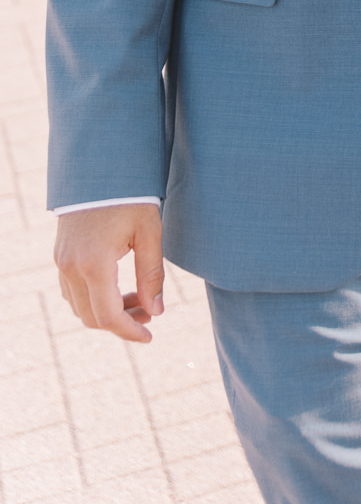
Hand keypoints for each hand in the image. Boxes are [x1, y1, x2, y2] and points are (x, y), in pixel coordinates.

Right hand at [55, 204, 164, 343]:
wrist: (101, 166)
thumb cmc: (130, 195)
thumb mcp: (149, 232)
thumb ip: (152, 275)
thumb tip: (156, 312)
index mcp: (93, 264)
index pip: (108, 317)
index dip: (130, 331)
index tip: (150, 336)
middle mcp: (70, 267)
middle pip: (91, 317)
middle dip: (122, 323)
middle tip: (150, 315)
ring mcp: (61, 261)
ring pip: (79, 306)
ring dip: (107, 311)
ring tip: (139, 298)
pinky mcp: (60, 254)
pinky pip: (71, 291)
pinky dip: (93, 298)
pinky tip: (118, 288)